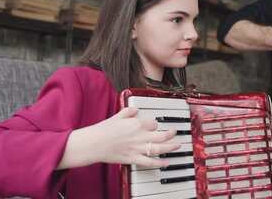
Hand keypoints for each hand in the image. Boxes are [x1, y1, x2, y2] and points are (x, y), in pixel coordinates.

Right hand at [59, 107, 179, 168]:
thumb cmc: (103, 129)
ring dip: (171, 147)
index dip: (156, 124)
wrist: (94, 143)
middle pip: (161, 135)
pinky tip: (166, 162)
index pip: (153, 122)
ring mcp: (137, 148)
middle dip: (171, 134)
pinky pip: (149, 162)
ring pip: (159, 148)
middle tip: (175, 132)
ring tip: (178, 145)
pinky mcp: (133, 158)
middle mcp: (139, 135)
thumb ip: (128, 111)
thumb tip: (135, 108)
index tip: (156, 125)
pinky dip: (159, 163)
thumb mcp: (117, 115)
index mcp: (136, 124)